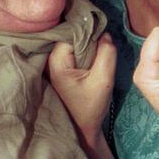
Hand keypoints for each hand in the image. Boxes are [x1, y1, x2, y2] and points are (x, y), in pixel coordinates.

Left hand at [48, 33, 115, 147]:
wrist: (81, 128)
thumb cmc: (90, 107)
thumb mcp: (103, 80)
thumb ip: (107, 54)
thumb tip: (105, 33)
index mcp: (57, 61)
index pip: (72, 31)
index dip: (89, 30)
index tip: (103, 33)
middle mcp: (52, 59)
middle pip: (72, 35)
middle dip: (89, 36)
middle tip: (104, 44)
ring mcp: (56, 63)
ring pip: (75, 42)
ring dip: (88, 44)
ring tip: (100, 52)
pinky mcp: (62, 67)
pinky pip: (75, 50)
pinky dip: (86, 51)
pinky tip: (94, 57)